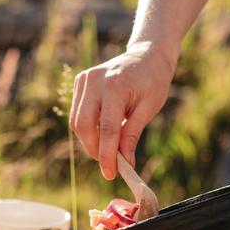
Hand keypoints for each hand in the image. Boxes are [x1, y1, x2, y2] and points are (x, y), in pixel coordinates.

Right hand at [70, 42, 175, 178]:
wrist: (147, 55)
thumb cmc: (152, 82)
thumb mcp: (148, 109)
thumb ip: (132, 135)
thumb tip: (124, 162)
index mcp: (116, 86)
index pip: (107, 128)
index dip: (107, 155)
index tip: (110, 174)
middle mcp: (95, 81)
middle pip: (85, 126)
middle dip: (95, 150)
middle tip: (110, 164)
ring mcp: (84, 79)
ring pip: (77, 122)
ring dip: (90, 141)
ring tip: (108, 149)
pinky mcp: (80, 82)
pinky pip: (77, 113)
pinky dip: (88, 129)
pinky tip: (103, 133)